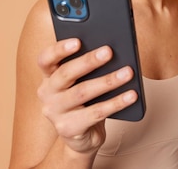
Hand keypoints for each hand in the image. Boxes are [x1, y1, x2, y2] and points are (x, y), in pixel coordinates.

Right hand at [36, 39, 137, 155]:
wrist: (83, 137)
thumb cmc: (86, 102)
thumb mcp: (83, 82)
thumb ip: (89, 67)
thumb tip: (111, 51)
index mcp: (49, 77)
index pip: (45, 59)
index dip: (59, 49)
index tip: (78, 40)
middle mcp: (47, 93)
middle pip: (66, 74)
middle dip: (88, 61)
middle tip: (109, 51)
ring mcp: (55, 113)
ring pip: (83, 92)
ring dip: (108, 81)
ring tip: (128, 72)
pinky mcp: (68, 128)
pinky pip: (96, 113)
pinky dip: (116, 103)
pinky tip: (131, 95)